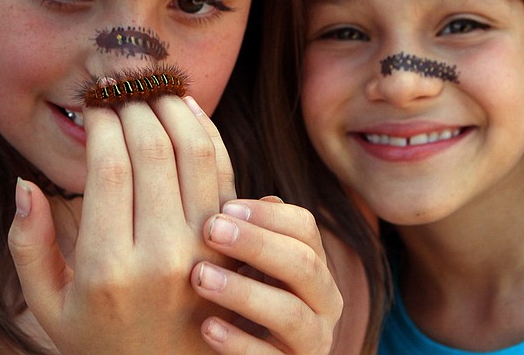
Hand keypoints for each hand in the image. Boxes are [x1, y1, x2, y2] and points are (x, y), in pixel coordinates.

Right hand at [8, 94, 236, 353]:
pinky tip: (188, 112)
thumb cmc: (101, 341)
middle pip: (154, 150)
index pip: (109, 166)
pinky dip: (209, 134)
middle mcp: (160, 254)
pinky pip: (225, 173)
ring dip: (176, 110)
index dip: (102, 121)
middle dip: (136, 105)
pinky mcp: (231, 243)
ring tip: (155, 88)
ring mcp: (204, 247)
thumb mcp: (49, 307)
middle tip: (122, 85)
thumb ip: (27, 246)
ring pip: (196, 153)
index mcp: (107, 267)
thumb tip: (24, 183)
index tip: (94, 101)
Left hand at [191, 197, 343, 354]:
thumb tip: (223, 185)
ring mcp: (312, 342)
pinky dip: (239, 343)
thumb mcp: (241, 261)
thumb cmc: (234, 300)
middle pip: (305, 263)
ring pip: (292, 313)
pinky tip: (206, 327)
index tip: (222, 206)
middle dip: (257, 244)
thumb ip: (239, 228)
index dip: (266, 215)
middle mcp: (323, 302)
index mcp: (312, 265)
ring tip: (200, 278)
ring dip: (244, 292)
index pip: (305, 228)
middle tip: (210, 230)